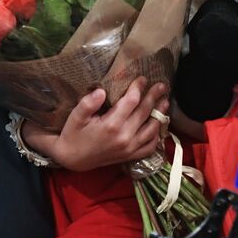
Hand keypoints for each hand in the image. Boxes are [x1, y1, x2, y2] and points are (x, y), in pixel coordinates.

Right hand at [24, 78, 170, 171]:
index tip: (142, 79)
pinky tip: (158, 125)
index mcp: (111, 125)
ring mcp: (129, 148)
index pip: (131, 101)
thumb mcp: (75, 116)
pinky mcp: (130, 156)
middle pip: (144, 112)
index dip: (138, 88)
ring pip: (152, 129)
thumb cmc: (73, 134)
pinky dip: (157, 135)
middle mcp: (124, 137)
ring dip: (160, 114)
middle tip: (162, 85)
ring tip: (165, 102)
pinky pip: (150, 146)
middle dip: (154, 96)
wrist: (72, 159)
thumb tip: (101, 91)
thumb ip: (88, 103)